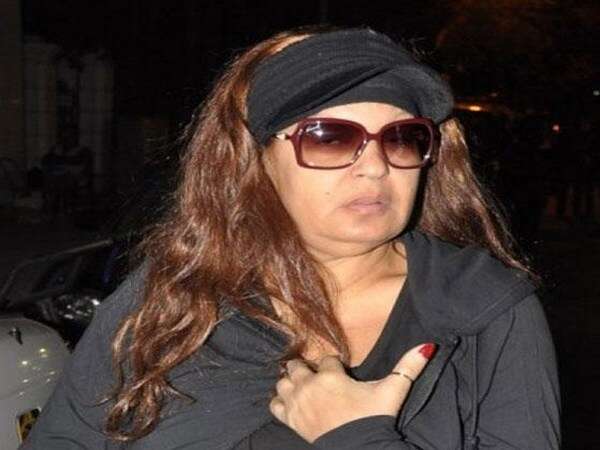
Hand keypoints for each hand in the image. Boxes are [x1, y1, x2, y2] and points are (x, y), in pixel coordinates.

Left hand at [269, 342, 435, 442]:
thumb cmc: (373, 419)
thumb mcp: (392, 391)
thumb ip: (408, 366)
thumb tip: (428, 344)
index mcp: (330, 375)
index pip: (326, 358)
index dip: (333, 364)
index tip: (341, 372)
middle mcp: (309, 385)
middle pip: (298, 365)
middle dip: (307, 369)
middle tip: (319, 379)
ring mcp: (297, 403)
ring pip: (283, 381)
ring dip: (291, 382)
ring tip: (304, 388)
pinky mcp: (290, 420)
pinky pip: (274, 405)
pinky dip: (280, 402)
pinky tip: (291, 403)